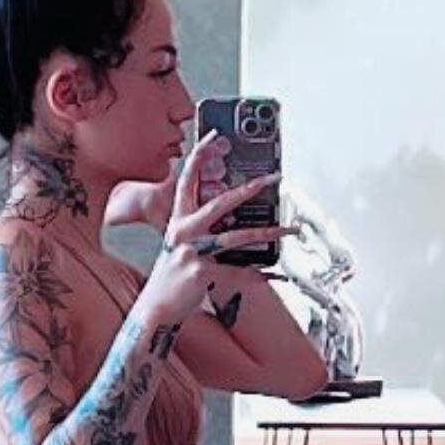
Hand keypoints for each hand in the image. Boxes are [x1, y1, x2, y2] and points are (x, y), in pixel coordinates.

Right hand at [144, 133, 284, 326]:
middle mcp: (183, 231)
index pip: (186, 179)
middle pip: (219, 202)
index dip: (199, 154)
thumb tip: (232, 216)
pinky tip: (274, 273)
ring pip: (236, 236)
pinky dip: (258, 274)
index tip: (214, 136)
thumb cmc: (172, 277)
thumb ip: (202, 228)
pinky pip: (237, 271)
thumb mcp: (180, 245)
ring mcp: (191, 251)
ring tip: (288, 229)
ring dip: (267, 231)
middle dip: (249, 189)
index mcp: (178, 220)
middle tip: (272, 178)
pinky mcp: (200, 273)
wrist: (156, 308)